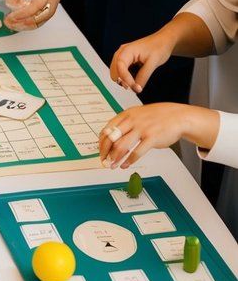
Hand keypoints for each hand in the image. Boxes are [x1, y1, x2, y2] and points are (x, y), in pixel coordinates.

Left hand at [3, 0, 72, 30]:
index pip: (36, 6)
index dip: (24, 13)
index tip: (12, 16)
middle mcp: (52, 2)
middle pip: (38, 18)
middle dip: (22, 22)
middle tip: (8, 22)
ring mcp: (52, 8)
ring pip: (39, 22)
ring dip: (25, 26)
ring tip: (11, 25)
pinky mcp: (50, 11)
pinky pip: (41, 22)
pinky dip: (30, 25)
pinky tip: (20, 25)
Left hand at [97, 103, 214, 168]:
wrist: (178, 116)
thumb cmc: (158, 116)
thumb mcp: (138, 114)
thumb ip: (126, 123)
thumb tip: (112, 137)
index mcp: (127, 114)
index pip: (107, 129)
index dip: (102, 142)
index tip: (100, 150)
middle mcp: (133, 120)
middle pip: (112, 138)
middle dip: (105, 151)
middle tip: (103, 160)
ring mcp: (142, 129)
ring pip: (122, 146)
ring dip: (115, 158)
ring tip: (112, 165)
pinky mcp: (152, 138)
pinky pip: (137, 152)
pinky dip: (129, 160)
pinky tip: (125, 165)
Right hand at [110, 29, 174, 93]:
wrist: (164, 41)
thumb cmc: (159, 47)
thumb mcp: (153, 63)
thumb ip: (144, 77)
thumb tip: (137, 89)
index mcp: (127, 50)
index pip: (120, 66)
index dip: (125, 78)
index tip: (134, 87)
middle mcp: (122, 52)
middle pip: (115, 70)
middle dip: (123, 80)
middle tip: (136, 87)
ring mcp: (123, 56)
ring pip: (117, 72)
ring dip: (124, 80)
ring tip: (137, 83)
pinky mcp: (127, 59)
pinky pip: (122, 71)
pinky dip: (127, 77)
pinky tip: (136, 78)